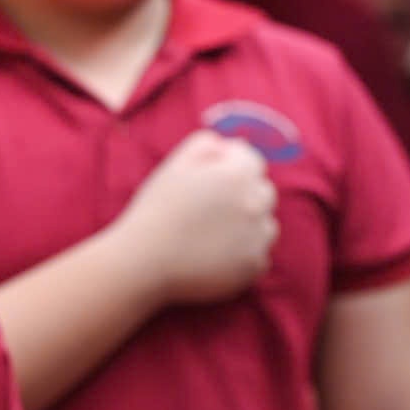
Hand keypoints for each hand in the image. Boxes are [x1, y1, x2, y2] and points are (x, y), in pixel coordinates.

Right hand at [117, 130, 277, 304]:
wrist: (144, 260)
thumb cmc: (156, 210)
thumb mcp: (174, 166)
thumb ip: (204, 144)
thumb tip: (227, 146)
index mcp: (236, 175)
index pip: (251, 160)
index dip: (229, 166)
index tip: (208, 180)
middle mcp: (255, 204)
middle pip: (263, 191)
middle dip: (242, 194)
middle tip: (209, 207)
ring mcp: (257, 238)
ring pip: (265, 224)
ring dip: (247, 224)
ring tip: (211, 233)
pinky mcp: (253, 266)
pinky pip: (257, 254)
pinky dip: (242, 254)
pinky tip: (214, 254)